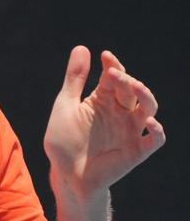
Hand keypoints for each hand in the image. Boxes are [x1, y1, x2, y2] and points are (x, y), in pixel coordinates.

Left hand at [44, 46, 164, 193]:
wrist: (66, 174)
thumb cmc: (64, 141)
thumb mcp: (66, 106)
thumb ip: (74, 79)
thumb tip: (82, 47)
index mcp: (103, 99)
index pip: (114, 77)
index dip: (112, 65)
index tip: (105, 56)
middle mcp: (121, 112)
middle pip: (132, 90)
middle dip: (125, 79)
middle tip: (113, 74)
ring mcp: (130, 130)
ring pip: (149, 108)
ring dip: (146, 96)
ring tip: (136, 87)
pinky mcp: (136, 151)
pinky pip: (154, 140)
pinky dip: (156, 131)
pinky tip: (150, 121)